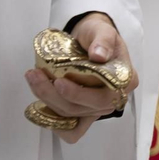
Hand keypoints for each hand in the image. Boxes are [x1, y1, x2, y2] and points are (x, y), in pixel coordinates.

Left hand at [24, 13, 137, 143]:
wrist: (90, 40)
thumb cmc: (98, 35)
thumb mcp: (103, 30)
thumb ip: (103, 40)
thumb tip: (99, 55)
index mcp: (125, 80)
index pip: (104, 96)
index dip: (79, 94)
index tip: (58, 81)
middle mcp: (114, 98)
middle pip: (83, 108)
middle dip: (54, 96)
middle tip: (36, 75)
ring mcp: (98, 108)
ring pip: (71, 116)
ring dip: (47, 101)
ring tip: (33, 78)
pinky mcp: (84, 113)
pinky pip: (71, 130)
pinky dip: (54, 123)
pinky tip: (40, 106)